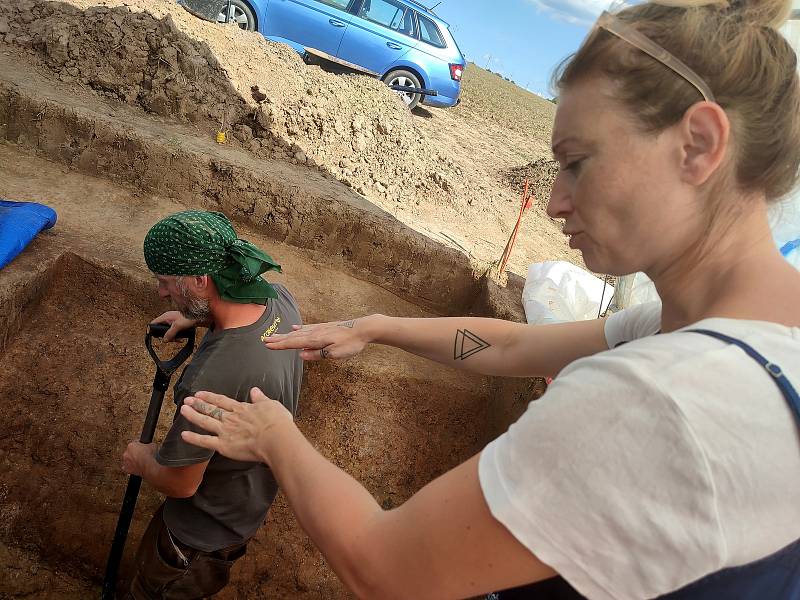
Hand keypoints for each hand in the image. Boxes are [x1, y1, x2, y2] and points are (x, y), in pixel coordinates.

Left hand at [122, 441, 155, 475]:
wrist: (148, 465)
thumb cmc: (148, 455)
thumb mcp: (152, 445)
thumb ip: (149, 444)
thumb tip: (151, 446)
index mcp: (131, 445)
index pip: (135, 443)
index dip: (140, 445)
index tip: (143, 446)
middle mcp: (126, 453)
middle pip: (130, 452)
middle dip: (135, 453)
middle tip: (142, 454)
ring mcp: (126, 462)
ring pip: (128, 460)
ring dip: (132, 460)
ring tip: (140, 461)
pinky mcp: (127, 469)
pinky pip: (128, 468)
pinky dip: (131, 468)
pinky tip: (137, 467)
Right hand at [151, 311, 197, 341]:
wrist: (199, 316)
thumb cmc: (189, 318)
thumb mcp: (178, 326)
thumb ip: (170, 333)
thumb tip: (164, 340)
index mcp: (165, 316)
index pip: (154, 323)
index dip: (152, 329)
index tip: (153, 336)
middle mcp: (167, 319)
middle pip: (161, 330)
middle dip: (166, 336)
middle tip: (172, 340)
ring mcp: (172, 322)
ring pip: (168, 332)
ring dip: (173, 337)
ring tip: (179, 340)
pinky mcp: (177, 325)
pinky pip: (173, 332)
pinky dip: (176, 336)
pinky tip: (181, 339)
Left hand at [180, 388, 294, 463]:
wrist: (275, 439)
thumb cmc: (277, 423)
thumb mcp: (271, 405)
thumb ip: (261, 398)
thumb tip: (255, 390)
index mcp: (242, 409)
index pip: (222, 401)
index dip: (210, 397)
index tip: (200, 393)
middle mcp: (230, 418)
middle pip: (211, 409)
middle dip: (198, 404)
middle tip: (187, 400)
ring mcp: (225, 431)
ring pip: (205, 421)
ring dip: (193, 415)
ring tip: (183, 410)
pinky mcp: (223, 445)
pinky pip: (205, 441)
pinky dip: (193, 438)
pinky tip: (183, 435)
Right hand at [265, 317, 372, 360]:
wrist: (362, 328)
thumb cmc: (350, 343)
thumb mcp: (334, 354)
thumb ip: (317, 354)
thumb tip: (301, 355)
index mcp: (315, 340)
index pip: (294, 343)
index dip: (280, 345)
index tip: (267, 345)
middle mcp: (315, 332)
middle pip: (293, 337)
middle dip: (278, 339)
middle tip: (264, 339)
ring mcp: (319, 328)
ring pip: (298, 332)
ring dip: (286, 334)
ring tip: (275, 335)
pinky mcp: (324, 327)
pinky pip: (307, 328)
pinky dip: (299, 329)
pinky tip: (295, 328)